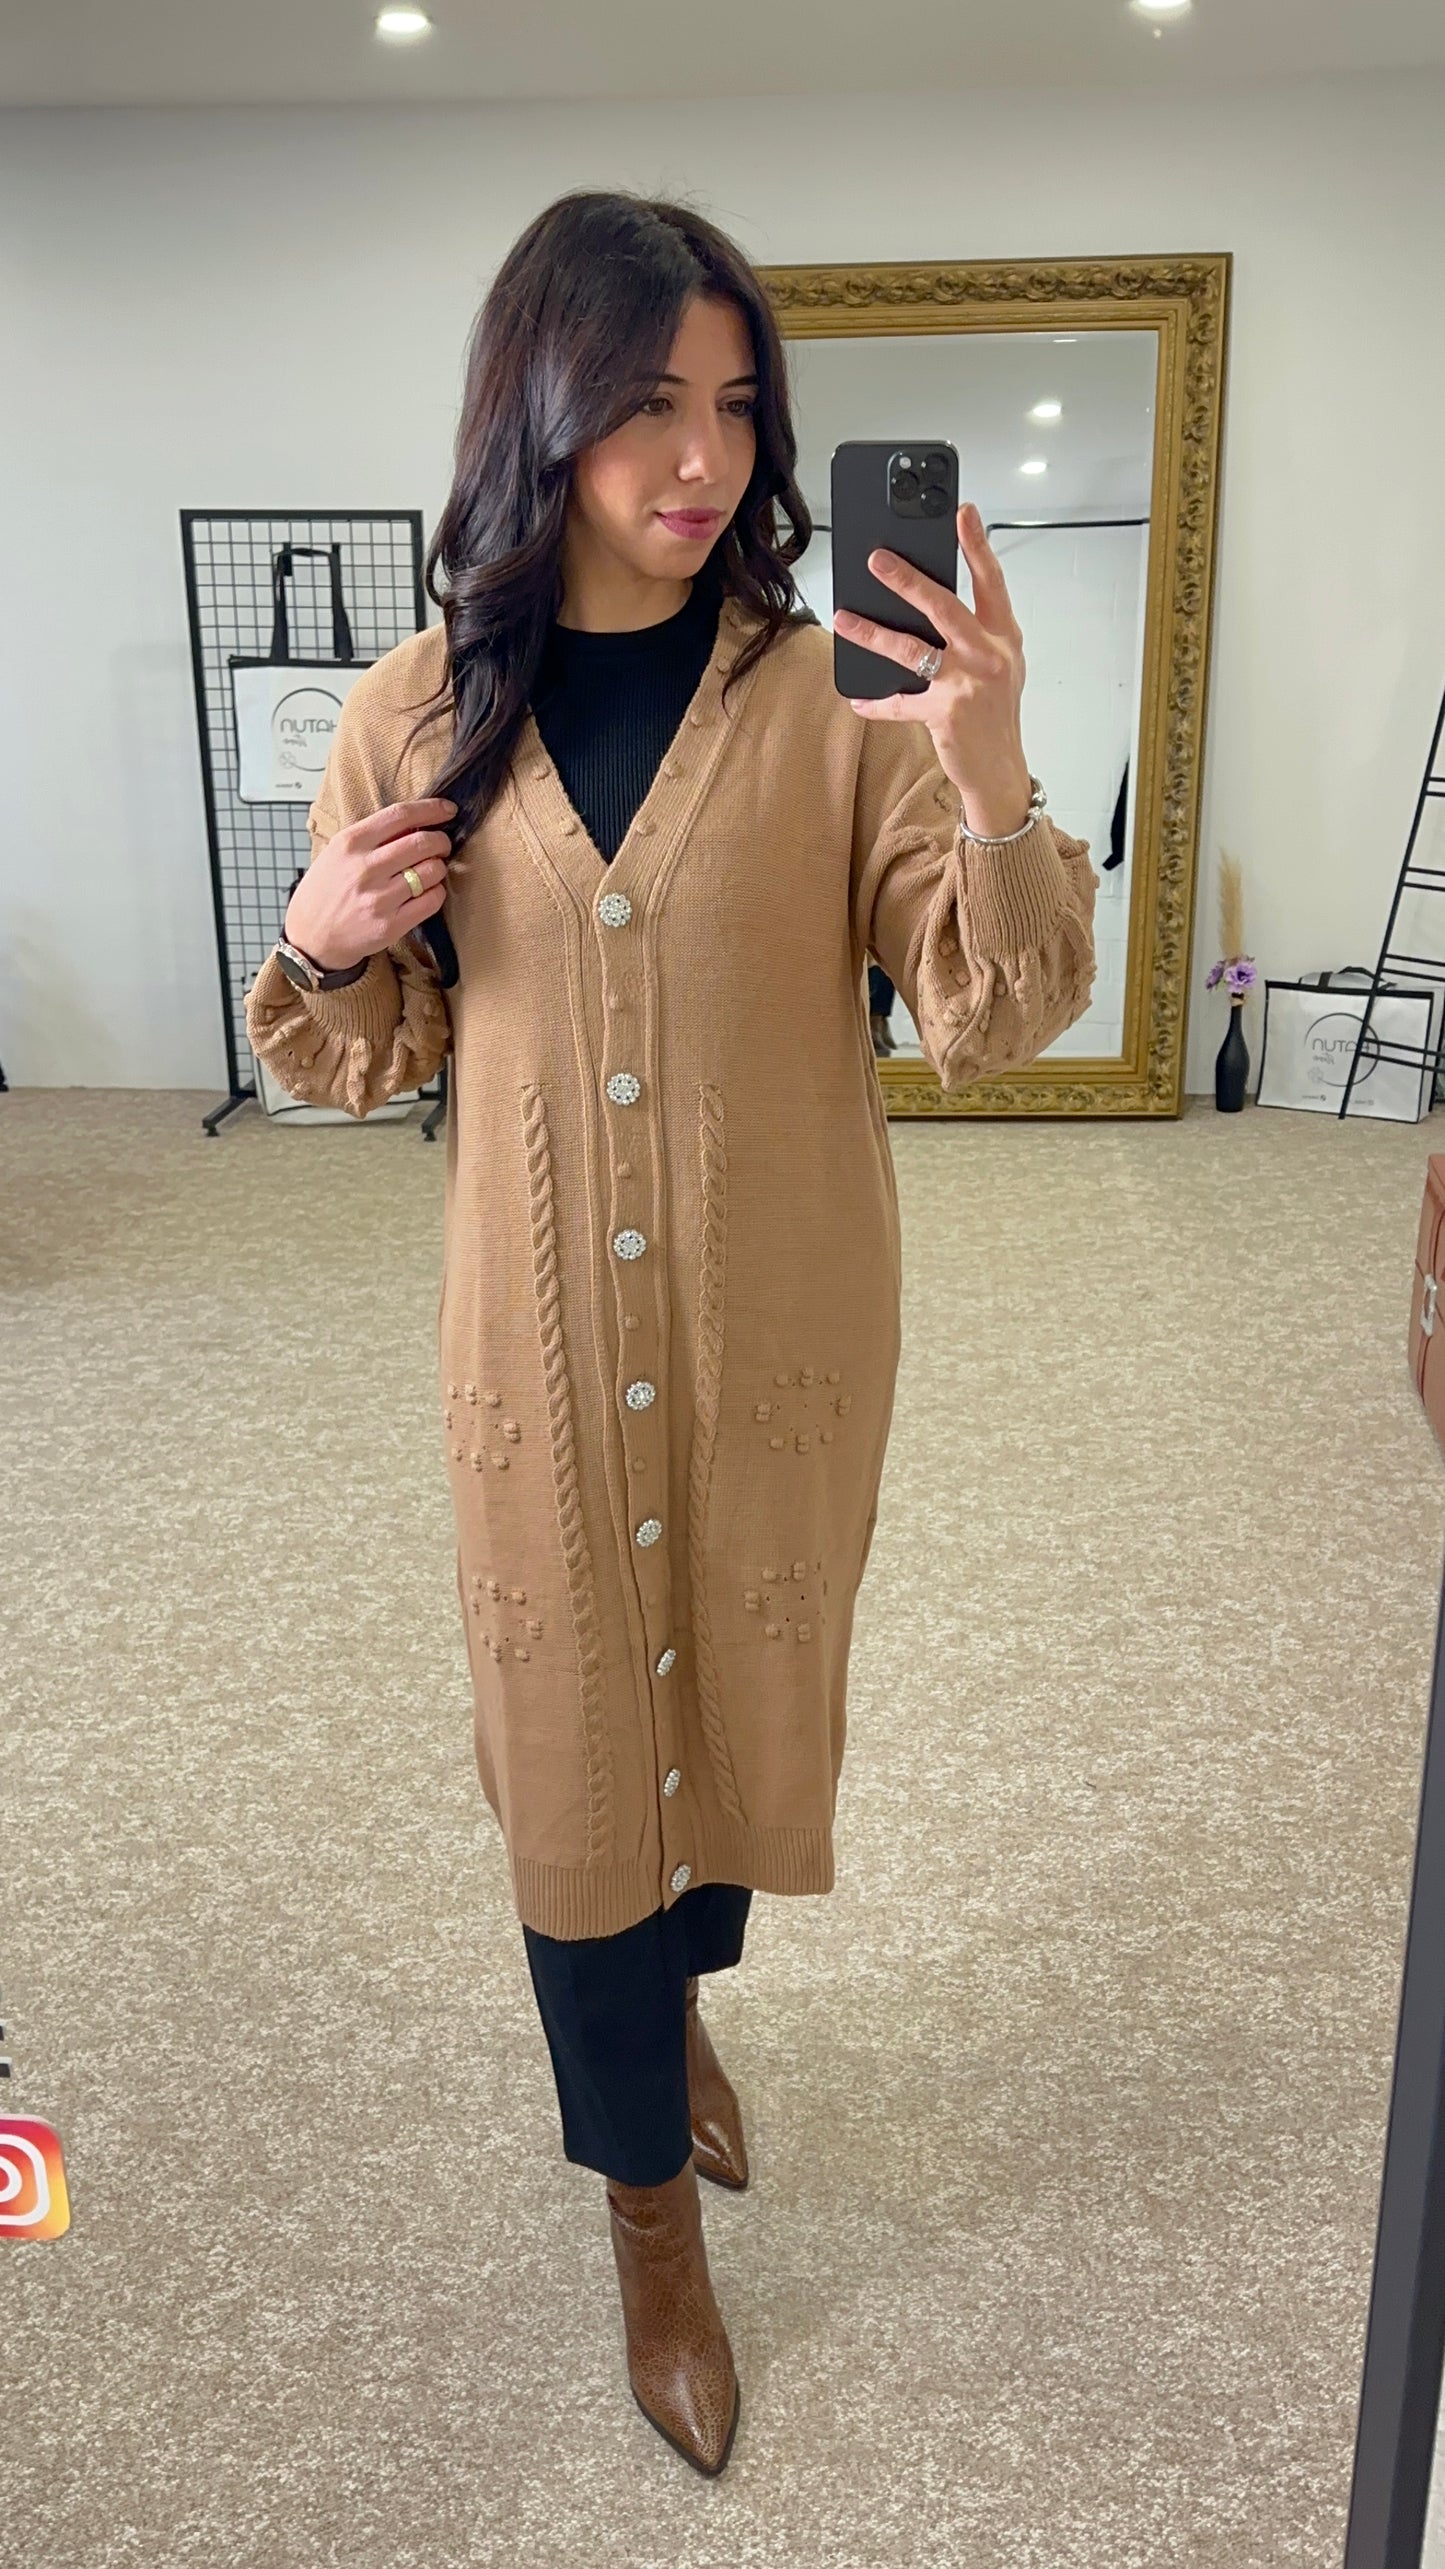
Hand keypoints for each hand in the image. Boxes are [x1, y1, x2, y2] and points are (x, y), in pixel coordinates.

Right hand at [282, 797, 457, 971]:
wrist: (311, 936)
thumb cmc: (326, 890)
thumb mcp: (338, 852)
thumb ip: (373, 836)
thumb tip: (416, 824)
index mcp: (351, 843)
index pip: (400, 815)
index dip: (431, 809)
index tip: (447, 810)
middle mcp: (365, 868)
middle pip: (422, 842)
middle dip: (441, 841)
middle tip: (442, 845)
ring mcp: (379, 898)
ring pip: (431, 871)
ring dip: (439, 867)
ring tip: (431, 870)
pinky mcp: (391, 925)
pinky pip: (431, 901)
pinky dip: (437, 892)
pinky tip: (428, 890)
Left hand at [832, 501, 1032, 838]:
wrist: (1002, 768)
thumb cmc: (995, 710)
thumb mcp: (996, 663)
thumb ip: (973, 631)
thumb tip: (922, 599)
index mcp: (1003, 636)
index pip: (991, 582)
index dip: (977, 545)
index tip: (962, 512)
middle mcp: (989, 656)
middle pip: (944, 607)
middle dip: (908, 580)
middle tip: (876, 559)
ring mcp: (968, 685)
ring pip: (912, 650)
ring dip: (873, 633)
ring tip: (844, 619)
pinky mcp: (947, 714)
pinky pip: (901, 704)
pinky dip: (877, 703)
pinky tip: (858, 699)